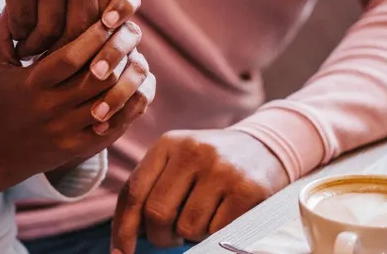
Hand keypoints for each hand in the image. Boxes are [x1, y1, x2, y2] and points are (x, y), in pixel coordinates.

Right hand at [0, 0, 116, 57]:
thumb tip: (99, 7)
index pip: (106, 13)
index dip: (92, 39)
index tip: (79, 50)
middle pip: (81, 28)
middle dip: (67, 50)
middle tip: (54, 59)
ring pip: (50, 29)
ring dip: (38, 45)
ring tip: (29, 48)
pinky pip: (21, 17)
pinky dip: (17, 30)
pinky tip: (12, 30)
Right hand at [0, 0, 152, 199]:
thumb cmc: (1, 100)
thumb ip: (4, 32)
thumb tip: (14, 1)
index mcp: (34, 83)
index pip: (70, 57)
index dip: (94, 36)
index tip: (110, 18)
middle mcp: (51, 107)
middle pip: (98, 78)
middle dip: (120, 53)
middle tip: (132, 34)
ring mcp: (67, 130)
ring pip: (111, 102)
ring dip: (130, 79)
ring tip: (138, 58)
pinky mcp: (79, 147)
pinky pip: (115, 127)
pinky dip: (131, 107)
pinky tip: (138, 88)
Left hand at [111, 130, 289, 253]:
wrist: (266, 147)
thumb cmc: (210, 164)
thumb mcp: (178, 162)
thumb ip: (151, 188)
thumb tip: (126, 236)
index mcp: (168, 144)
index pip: (133, 192)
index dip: (123, 228)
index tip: (120, 253)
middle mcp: (193, 150)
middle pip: (157, 213)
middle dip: (160, 237)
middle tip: (172, 238)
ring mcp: (222, 168)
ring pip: (187, 227)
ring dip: (192, 234)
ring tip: (204, 218)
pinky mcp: (247, 188)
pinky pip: (217, 232)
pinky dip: (216, 234)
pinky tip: (223, 218)